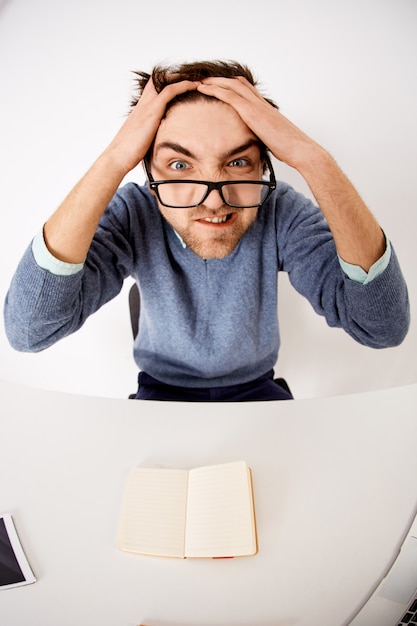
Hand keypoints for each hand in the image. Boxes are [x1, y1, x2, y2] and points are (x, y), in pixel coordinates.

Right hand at [104, 78, 199, 175]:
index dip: (165, 85)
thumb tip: (156, 146)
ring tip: (198, 80)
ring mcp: (147, 106)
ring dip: (183, 78)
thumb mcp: (141, 142)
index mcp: (139, 112)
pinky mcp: (152, 111)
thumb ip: (148, 138)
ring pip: (165, 82)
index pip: (152, 90)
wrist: (118, 156)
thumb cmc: (127, 154)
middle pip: (157, 81)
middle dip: (175, 77)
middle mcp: (143, 105)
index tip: (180, 86)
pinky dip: (183, 85)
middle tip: (191, 79)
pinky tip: (194, 85)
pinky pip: (170, 91)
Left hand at [197, 76, 321, 171]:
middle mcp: (261, 103)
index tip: (222, 86)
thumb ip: (264, 137)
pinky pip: (229, 95)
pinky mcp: (252, 112)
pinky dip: (215, 89)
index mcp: (266, 109)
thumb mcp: (274, 140)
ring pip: (231, 85)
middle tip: (206, 80)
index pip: (248, 90)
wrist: (299, 149)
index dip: (233, 86)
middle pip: (238, 83)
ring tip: (200, 81)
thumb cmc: (290, 148)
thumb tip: (260, 145)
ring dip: (214, 82)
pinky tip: (204, 89)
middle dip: (221, 80)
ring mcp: (256, 105)